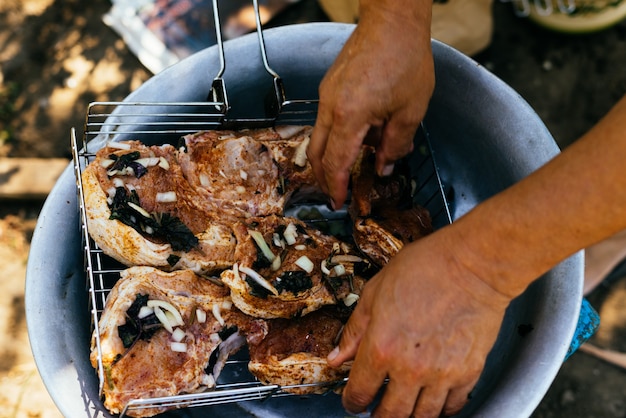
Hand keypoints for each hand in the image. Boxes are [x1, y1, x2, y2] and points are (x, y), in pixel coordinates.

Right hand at [307, 0, 434, 208]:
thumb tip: (385, 166)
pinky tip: (358, 136)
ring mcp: (326, 95)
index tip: (339, 202)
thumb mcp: (410, 110)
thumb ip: (396, 144)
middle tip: (336, 192)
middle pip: (317, 153)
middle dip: (324, 177)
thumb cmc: (405, 59)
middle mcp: (330, 107)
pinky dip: (336, 136)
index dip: (336, 187)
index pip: (335, 163)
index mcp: (349, 117)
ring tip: (350, 167)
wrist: (392, 21)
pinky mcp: (330, 86)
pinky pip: (325, 119)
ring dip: (330, 157)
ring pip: (318, 136)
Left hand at [327, 231, 511, 416]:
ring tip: (404, 407)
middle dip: (378, 417)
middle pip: (390, 415)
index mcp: (382, 347)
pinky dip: (441, 409)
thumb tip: (338, 357)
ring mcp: (442, 374)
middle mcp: (410, 368)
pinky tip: (433, 400)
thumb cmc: (426, 268)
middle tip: (376, 411)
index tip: (353, 400)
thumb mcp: (375, 292)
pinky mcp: (468, 373)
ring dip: (409, 416)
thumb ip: (355, 330)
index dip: (352, 401)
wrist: (473, 265)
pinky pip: (452, 407)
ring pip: (422, 417)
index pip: (359, 392)